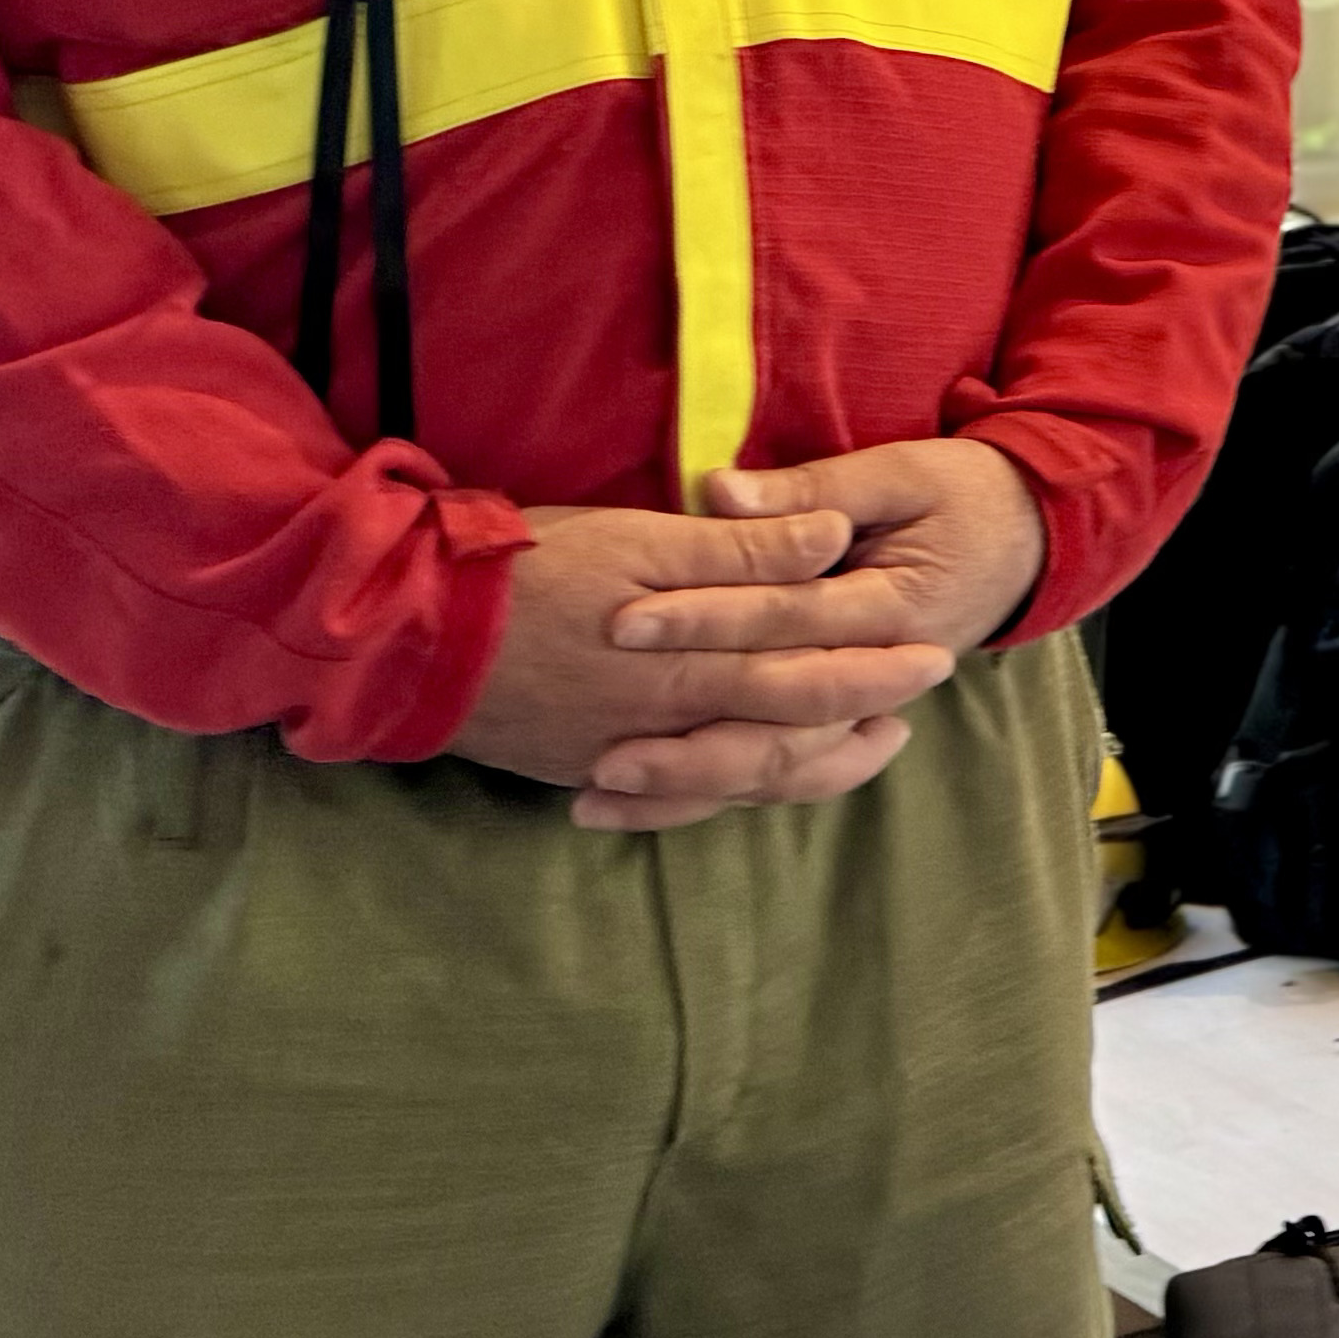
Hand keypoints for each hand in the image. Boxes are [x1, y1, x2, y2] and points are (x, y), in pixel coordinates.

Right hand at [448, 495, 932, 825]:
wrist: (406, 636)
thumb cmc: (524, 568)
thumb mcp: (639, 537)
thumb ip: (741, 550)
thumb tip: (833, 539)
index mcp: (691, 658)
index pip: (807, 665)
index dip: (874, 660)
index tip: (933, 650)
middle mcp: (668, 721)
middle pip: (786, 729)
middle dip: (858, 716)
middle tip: (916, 706)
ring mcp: (626, 754)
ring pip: (738, 773)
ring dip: (804, 763)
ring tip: (858, 747)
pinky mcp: (584, 767)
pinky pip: (672, 800)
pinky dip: (718, 796)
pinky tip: (747, 788)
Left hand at [561, 440, 1045, 834]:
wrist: (1036, 535)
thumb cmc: (967, 495)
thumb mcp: (902, 474)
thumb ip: (810, 488)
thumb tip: (718, 490)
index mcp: (895, 608)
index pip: (784, 620)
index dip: (702, 620)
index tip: (622, 621)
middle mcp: (880, 674)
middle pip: (777, 724)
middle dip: (685, 741)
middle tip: (601, 753)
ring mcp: (866, 707)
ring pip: (777, 768)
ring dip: (691, 786)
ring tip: (602, 795)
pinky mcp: (847, 718)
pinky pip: (783, 775)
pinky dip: (716, 795)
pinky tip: (644, 810)